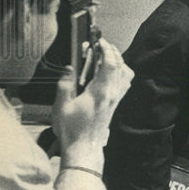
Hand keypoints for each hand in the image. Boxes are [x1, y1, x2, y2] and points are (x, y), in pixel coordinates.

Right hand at [53, 38, 132, 164]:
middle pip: (120, 65)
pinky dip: (120, 72)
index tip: (100, 41)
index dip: (107, 49)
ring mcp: (116, 98)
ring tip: (105, 56)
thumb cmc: (72, 130)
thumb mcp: (62, 106)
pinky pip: (125, 83)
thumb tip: (69, 68)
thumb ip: (65, 84)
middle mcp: (113, 93)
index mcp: (101, 91)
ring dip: (118, 61)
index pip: (110, 63)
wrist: (84, 148)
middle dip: (112, 51)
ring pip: (126, 73)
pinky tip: (108, 73)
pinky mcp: (116, 103)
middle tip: (100, 45)